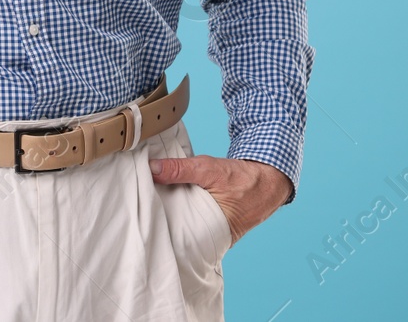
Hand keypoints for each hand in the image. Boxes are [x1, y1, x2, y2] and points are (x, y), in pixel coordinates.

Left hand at [149, 155, 291, 244]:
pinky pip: (192, 222)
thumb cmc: (241, 178)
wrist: (267, 181)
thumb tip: (152, 168)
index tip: (140, 216)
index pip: (176, 237)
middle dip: (161, 223)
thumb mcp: (208, 169)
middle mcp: (210, 239)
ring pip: (185, 227)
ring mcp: (212, 234)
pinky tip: (167, 205)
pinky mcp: (212, 226)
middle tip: (140, 211)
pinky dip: (182, 213)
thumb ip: (180, 169)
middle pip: (178, 233)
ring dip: (172, 217)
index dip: (158, 228)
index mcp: (210, 232)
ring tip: (149, 207)